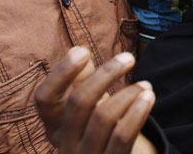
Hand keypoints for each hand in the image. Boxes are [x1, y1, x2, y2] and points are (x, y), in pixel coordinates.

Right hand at [34, 47, 155, 153]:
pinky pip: (122, 136)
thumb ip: (81, 80)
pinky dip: (138, 112)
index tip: (83, 51)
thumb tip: (76, 49)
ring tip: (145, 85)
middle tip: (129, 57)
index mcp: (54, 125)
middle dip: (106, 74)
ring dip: (128, 93)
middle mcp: (64, 144)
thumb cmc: (102, 128)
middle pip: (79, 102)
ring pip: (103, 117)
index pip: (44, 98)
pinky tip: (149, 98)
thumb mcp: (89, 106)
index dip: (60, 73)